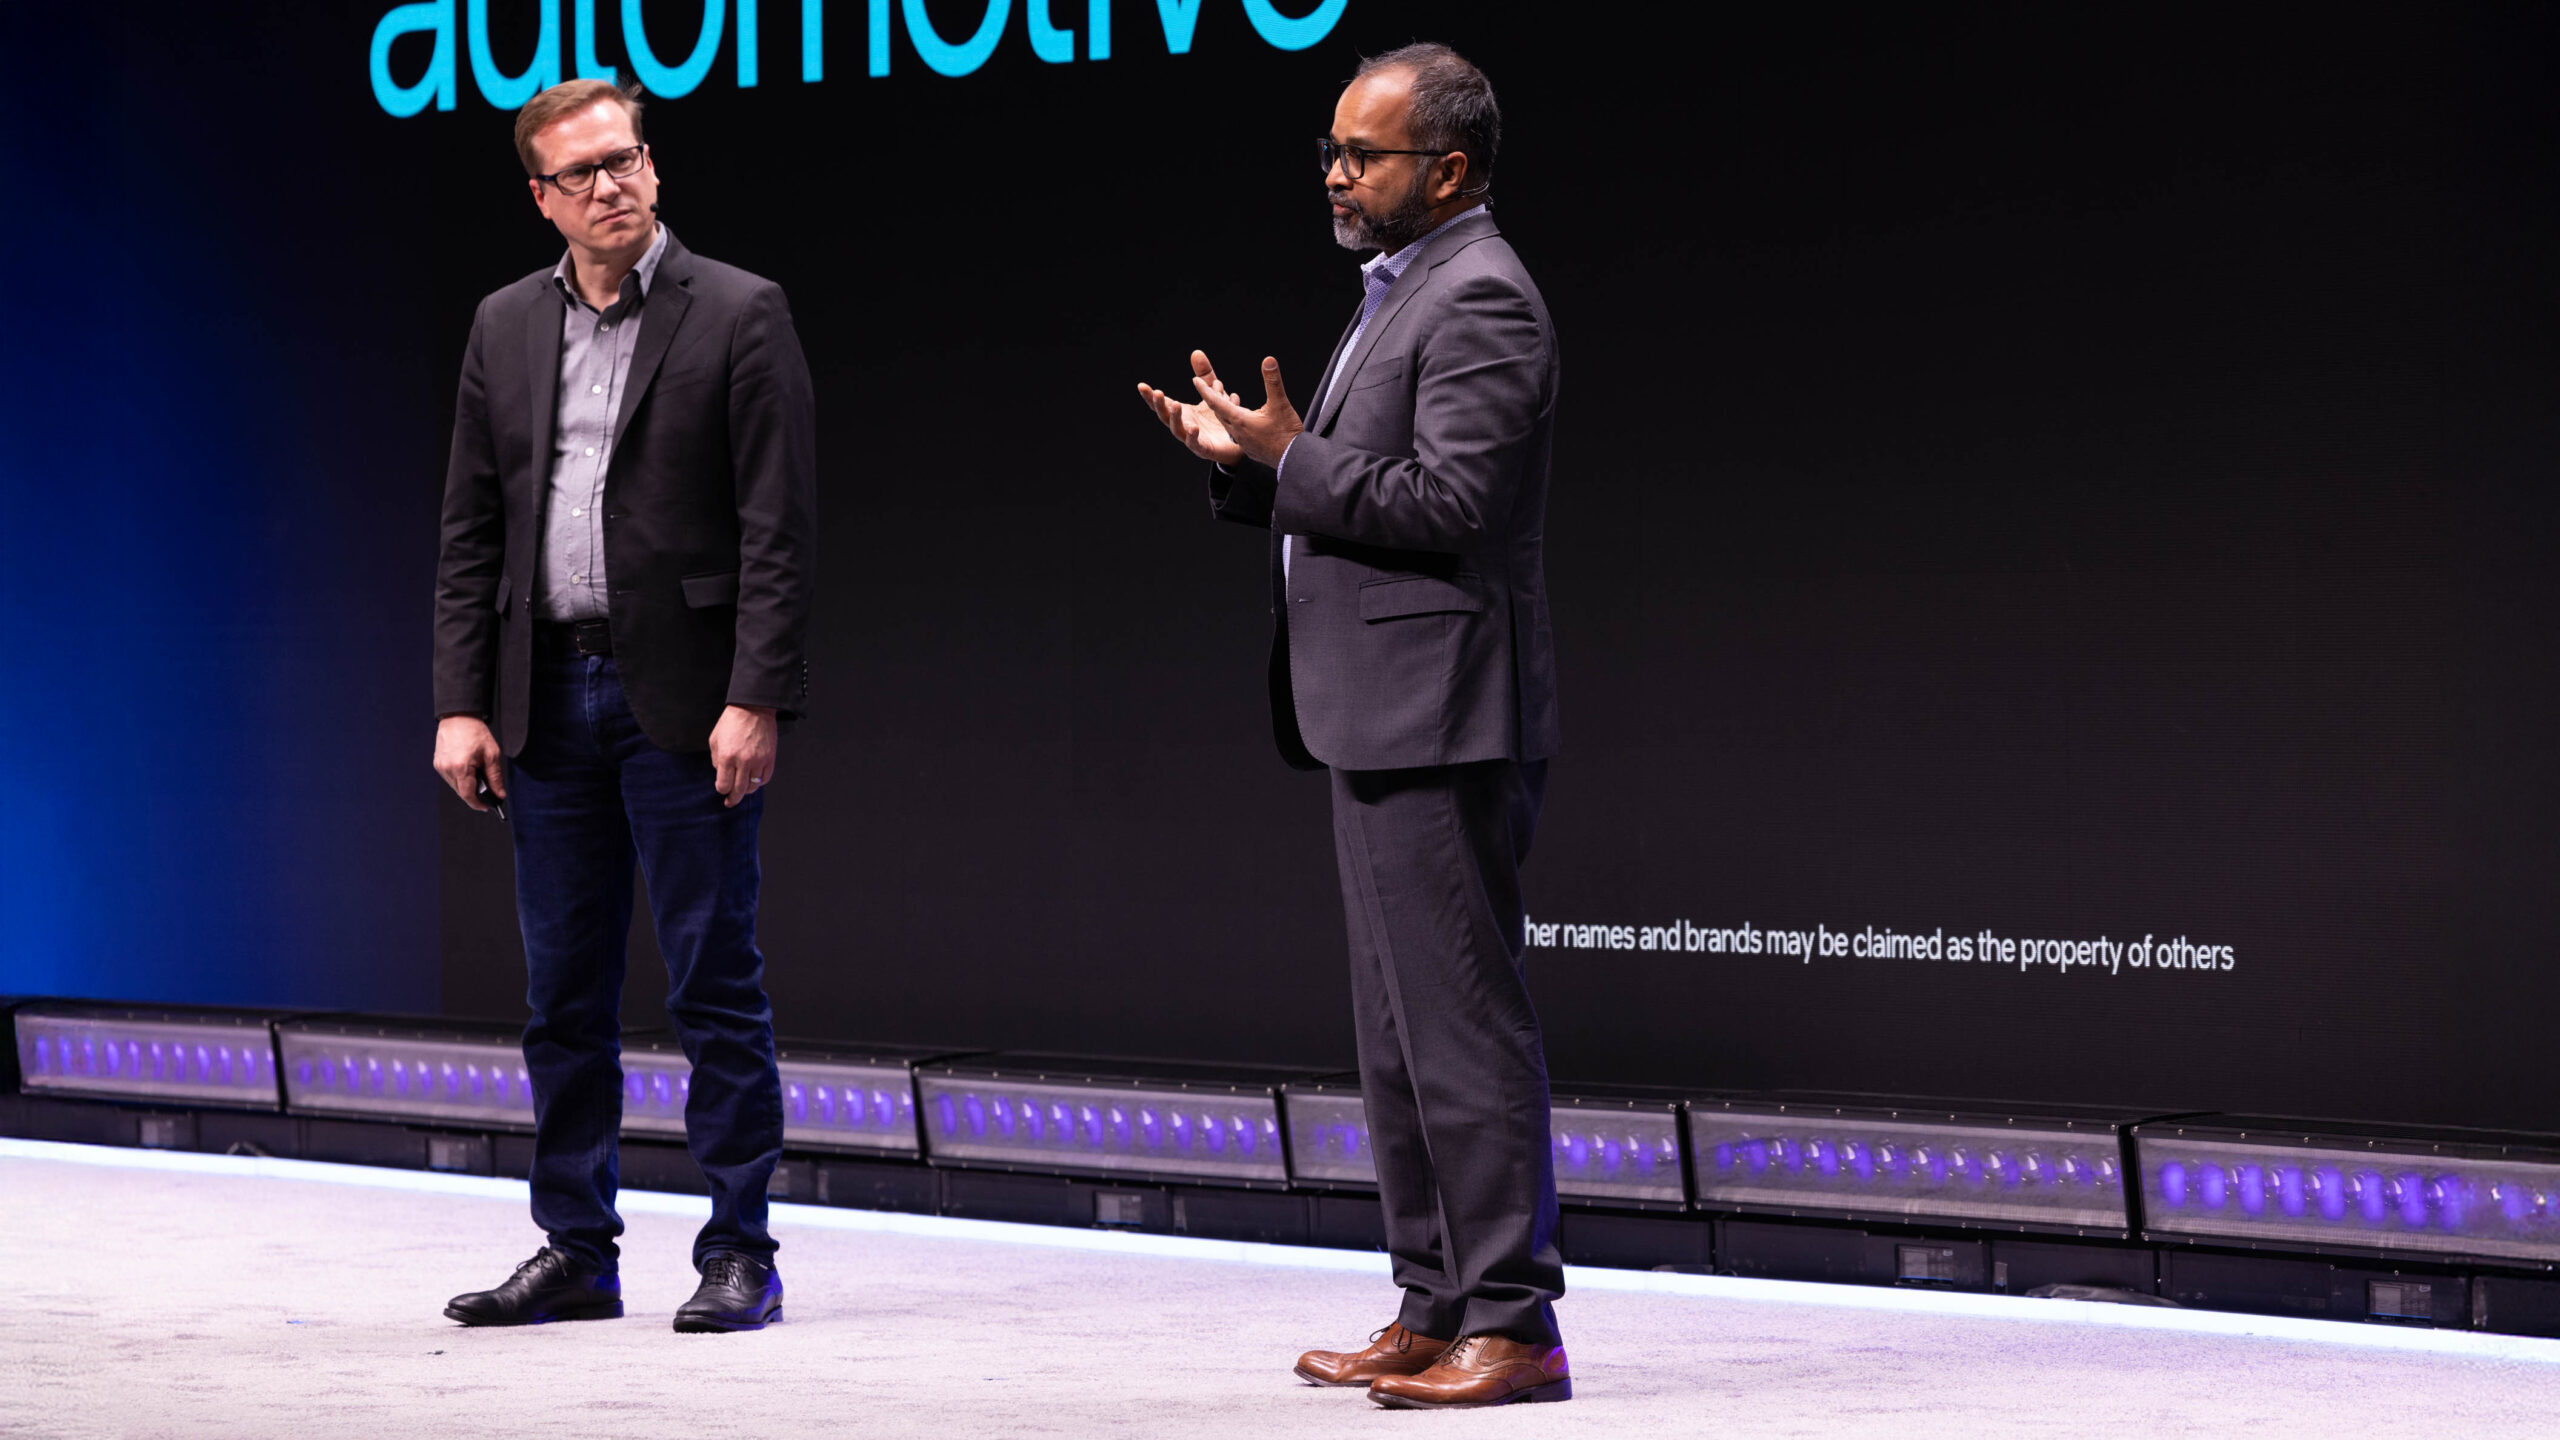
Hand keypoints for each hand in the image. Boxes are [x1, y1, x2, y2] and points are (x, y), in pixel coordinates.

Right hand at [433, 715, 505, 810]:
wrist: (459, 717)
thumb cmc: (475, 733)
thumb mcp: (492, 755)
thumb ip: (495, 777)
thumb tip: (499, 794)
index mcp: (460, 767)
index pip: (468, 795)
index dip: (478, 804)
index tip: (487, 807)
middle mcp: (447, 769)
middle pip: (461, 792)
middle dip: (475, 795)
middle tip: (488, 792)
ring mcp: (440, 766)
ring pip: (455, 786)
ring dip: (467, 786)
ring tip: (479, 777)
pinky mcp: (437, 763)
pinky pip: (450, 778)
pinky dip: (460, 779)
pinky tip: (468, 771)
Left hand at [710, 704, 779, 807]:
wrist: (753, 708)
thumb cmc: (732, 721)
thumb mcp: (715, 739)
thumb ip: (715, 758)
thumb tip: (720, 772)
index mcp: (726, 757)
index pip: (723, 785)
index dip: (721, 789)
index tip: (721, 788)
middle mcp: (743, 761)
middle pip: (738, 790)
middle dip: (732, 798)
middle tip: (730, 802)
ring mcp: (758, 761)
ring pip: (753, 786)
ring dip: (746, 791)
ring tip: (742, 790)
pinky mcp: (770, 758)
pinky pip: (765, 778)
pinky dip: (759, 782)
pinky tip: (754, 781)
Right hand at [1136, 350, 1248, 465]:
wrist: (1239, 440)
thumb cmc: (1221, 418)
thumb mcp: (1213, 393)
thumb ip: (1205, 376)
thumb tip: (1196, 352)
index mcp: (1182, 412)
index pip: (1162, 403)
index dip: (1151, 396)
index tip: (1141, 385)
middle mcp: (1183, 425)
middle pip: (1165, 416)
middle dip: (1160, 405)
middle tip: (1157, 393)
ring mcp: (1191, 439)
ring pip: (1177, 429)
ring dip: (1174, 418)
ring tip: (1175, 405)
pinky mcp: (1204, 449)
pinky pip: (1196, 444)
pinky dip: (1192, 437)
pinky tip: (1192, 428)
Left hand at [1192, 354, 1302, 468]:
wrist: (1293, 460)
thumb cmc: (1287, 433)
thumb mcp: (1281, 403)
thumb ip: (1273, 381)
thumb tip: (1268, 360)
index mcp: (1240, 419)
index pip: (1216, 402)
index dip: (1205, 390)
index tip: (1195, 380)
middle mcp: (1237, 431)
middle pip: (1219, 412)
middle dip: (1212, 398)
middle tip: (1208, 386)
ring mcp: (1242, 441)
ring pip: (1227, 423)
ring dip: (1223, 411)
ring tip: (1222, 400)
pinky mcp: (1249, 448)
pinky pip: (1235, 432)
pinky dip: (1232, 422)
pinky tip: (1238, 421)